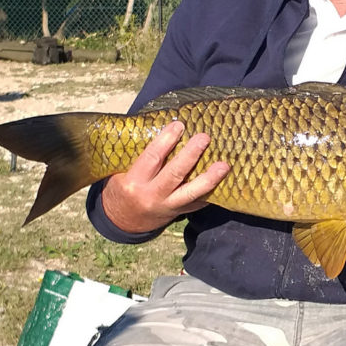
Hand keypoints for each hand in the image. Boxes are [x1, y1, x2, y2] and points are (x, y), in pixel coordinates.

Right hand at [101, 121, 229, 233]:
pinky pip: (197, 204)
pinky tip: (224, 182)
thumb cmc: (123, 188)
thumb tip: (162, 128)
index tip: (179, 125)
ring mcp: (167, 207)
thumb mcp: (121, 172)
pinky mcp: (178, 213)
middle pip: (174, 174)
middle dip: (190, 155)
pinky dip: (210, 193)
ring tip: (224, 166)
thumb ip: (139, 156)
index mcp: (134, 182)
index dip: (166, 140)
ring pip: (190, 193)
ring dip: (209, 179)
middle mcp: (151, 196)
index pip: (152, 158)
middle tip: (204, 138)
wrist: (124, 221)